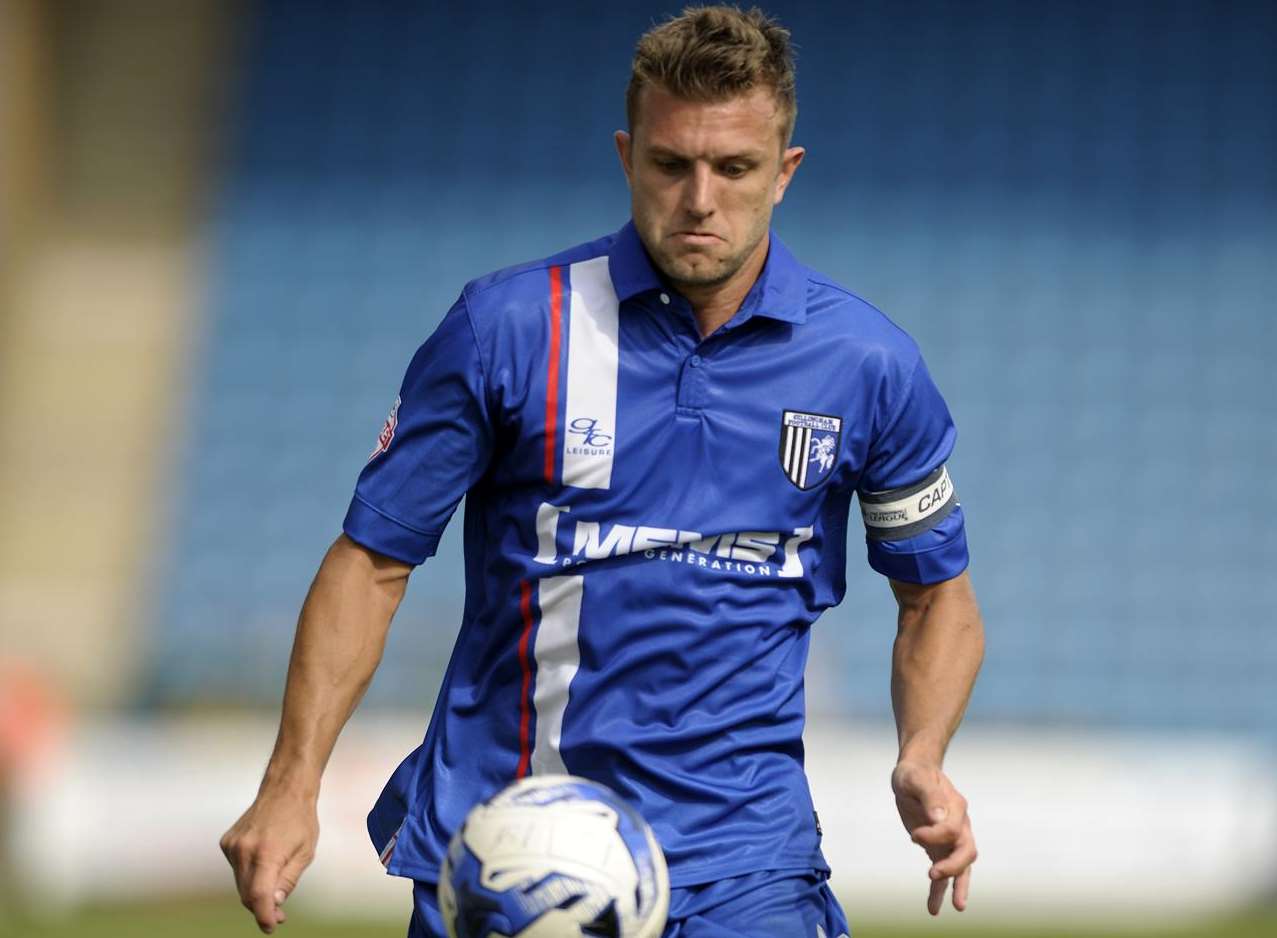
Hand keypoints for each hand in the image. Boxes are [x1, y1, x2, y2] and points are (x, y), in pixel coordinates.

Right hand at [220, 788, 318, 932]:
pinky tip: (263, 862)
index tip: (270, 926)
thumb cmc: (300, 819)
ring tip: (273, 890)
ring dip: (254, 891)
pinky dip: (248, 874)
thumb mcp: (305, 853)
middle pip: (247, 893)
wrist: (285, 790)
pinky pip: (236, 869)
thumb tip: (274, 902)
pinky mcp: (227, 843)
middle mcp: (244, 850)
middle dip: (261, 907)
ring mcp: (232, 846)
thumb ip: (288, 880)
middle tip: (278, 915)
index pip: (258, 895)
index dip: (264, 915)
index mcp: (266, 853)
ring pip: (240, 883)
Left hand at [891, 759, 976, 915]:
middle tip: (933, 874)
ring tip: (956, 907)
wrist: (915, 772)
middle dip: (953, 867)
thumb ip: (929, 795)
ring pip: (961, 867)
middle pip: (966, 851)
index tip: (914, 835)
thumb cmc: (915, 774)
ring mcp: (951, 838)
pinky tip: (934, 907)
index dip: (933, 835)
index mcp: (956, 807)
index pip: (951, 829)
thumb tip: (937, 816)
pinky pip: (944, 872)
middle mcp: (959, 825)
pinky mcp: (938, 848)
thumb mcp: (916, 778)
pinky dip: (940, 889)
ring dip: (958, 886)